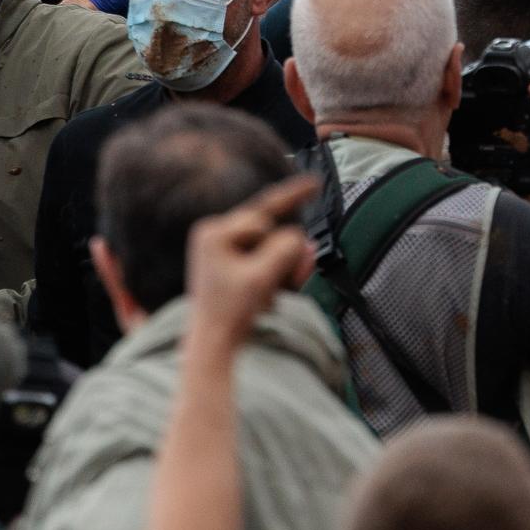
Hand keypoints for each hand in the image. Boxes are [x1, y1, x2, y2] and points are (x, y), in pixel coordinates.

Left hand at [184, 175, 320, 353]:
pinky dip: (274, 275)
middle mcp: (213, 235)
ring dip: (282, 268)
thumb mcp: (261, 278)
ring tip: (280, 293)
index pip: (264, 219)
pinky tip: (271, 297)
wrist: (213, 346)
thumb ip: (284, 251)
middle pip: (268, 230)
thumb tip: (300, 239)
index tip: (316, 182)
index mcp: (214, 233)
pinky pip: (263, 259)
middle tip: (295, 281)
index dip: (292, 204)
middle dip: (286, 254)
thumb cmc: (230, 314)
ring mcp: (220, 250)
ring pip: (269, 246)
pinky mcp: (229, 265)